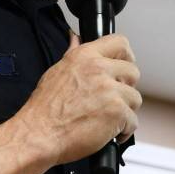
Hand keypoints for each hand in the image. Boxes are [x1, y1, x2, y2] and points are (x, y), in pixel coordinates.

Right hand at [16, 33, 140, 164]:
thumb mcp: (56, 72)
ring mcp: (110, 91)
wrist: (39, 134)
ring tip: (108, 120)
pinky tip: (109, 133)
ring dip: (125, 111)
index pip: (119, 43)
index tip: (124, 68)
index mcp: (85, 56)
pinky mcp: (117, 112)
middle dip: (126, 88)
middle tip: (113, 100)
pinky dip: (124, 131)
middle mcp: (99, 70)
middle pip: (133, 72)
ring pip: (135, 98)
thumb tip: (75, 39)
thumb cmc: (44, 110)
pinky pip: (133, 121)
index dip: (126, 56)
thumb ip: (72, 54)